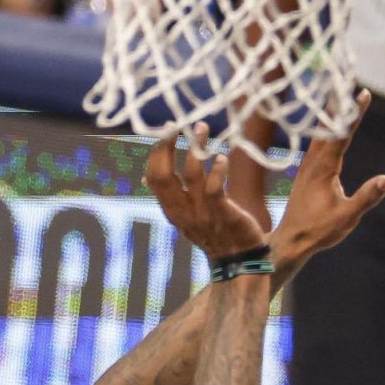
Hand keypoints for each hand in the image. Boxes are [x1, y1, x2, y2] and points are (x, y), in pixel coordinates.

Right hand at [146, 123, 266, 256]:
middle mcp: (182, 211)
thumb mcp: (185, 216)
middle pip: (164, 175)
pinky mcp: (223, 214)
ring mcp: (202, 213)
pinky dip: (216, 170)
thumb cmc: (214, 233)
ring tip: (202, 127)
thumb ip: (169, 197)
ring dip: (196, 148)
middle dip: (166, 146)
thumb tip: (144, 179)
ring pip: (191, 176)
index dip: (156, 152)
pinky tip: (221, 157)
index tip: (165, 130)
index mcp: (171, 209)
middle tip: (175, 124)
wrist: (240, 260)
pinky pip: (214, 189)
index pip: (153, 177)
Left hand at [271, 89, 384, 261]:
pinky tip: (327, 130)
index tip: (363, 94)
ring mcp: (307, 167)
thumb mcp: (347, 216)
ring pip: (320, 134)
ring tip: (340, 99)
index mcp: (324, 168)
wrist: (291, 240)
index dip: (354, 114)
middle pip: (329, 127)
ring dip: (331, 116)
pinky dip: (325, 131)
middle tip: (350, 85)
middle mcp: (313, 162)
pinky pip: (316, 144)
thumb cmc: (319, 230)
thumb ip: (366, 197)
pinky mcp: (305, 174)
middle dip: (341, 106)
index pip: (342, 134)